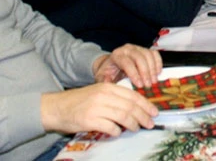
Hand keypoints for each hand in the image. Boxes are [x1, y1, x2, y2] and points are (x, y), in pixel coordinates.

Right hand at [40, 84, 158, 136]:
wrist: (56, 107)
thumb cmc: (79, 101)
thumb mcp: (99, 92)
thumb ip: (116, 97)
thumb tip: (136, 108)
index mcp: (108, 87)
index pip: (133, 96)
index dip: (146, 105)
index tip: (154, 112)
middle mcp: (104, 96)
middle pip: (130, 106)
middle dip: (143, 116)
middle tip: (150, 123)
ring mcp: (96, 108)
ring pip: (123, 116)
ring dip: (133, 124)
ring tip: (137, 128)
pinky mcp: (89, 120)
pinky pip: (110, 127)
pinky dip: (117, 131)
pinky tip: (118, 132)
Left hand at [92, 45, 161, 87]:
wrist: (111, 64)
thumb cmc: (107, 72)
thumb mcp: (101, 77)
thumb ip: (104, 80)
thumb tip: (108, 81)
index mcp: (116, 55)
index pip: (127, 62)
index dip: (134, 74)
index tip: (139, 85)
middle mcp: (127, 49)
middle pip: (140, 58)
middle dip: (146, 72)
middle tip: (148, 85)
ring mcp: (138, 48)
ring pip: (149, 55)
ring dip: (153, 69)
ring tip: (154, 81)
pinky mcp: (145, 50)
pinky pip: (155, 54)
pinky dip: (158, 63)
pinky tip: (158, 73)